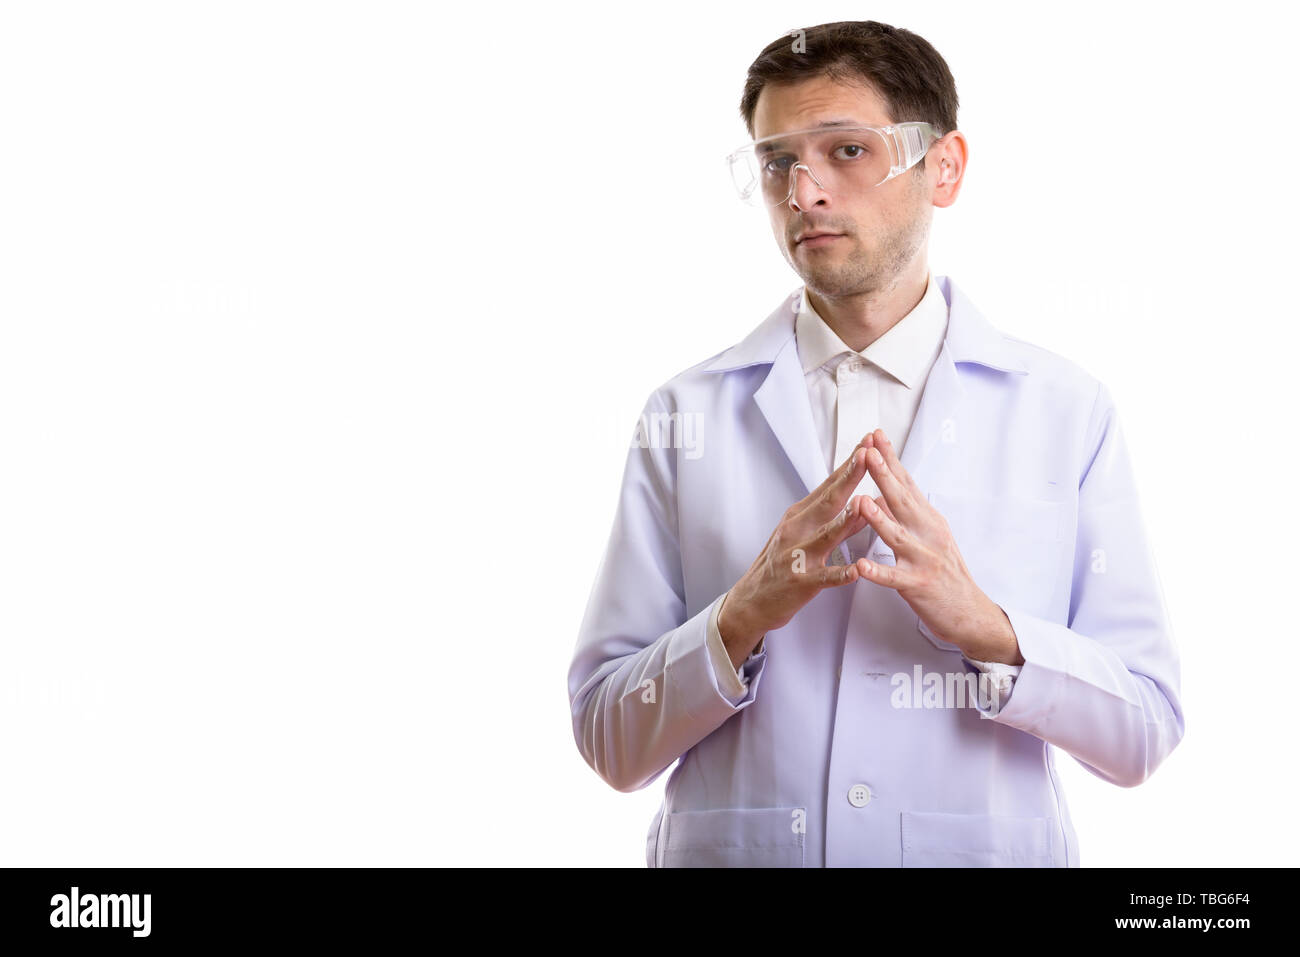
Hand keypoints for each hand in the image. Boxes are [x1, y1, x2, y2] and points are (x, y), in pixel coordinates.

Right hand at [717, 435, 877, 668]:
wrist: (751, 600)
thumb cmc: (782, 565)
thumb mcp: (806, 536)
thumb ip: (838, 521)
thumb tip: (867, 502)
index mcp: (799, 515)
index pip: (829, 485)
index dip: (848, 464)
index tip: (867, 443)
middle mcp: (796, 529)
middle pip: (828, 501)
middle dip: (849, 477)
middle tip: (868, 455)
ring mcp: (797, 555)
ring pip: (824, 535)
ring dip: (844, 520)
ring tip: (862, 505)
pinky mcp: (800, 582)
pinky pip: (824, 577)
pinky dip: (840, 574)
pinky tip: (855, 571)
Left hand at [851, 429, 1023, 664]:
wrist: (969, 611)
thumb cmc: (944, 572)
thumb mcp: (927, 536)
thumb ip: (904, 514)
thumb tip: (880, 493)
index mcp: (928, 519)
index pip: (906, 483)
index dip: (890, 459)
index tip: (875, 436)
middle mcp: (928, 533)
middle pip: (902, 500)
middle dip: (884, 475)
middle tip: (868, 452)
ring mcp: (923, 559)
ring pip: (897, 536)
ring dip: (878, 519)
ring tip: (861, 502)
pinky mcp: (917, 585)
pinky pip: (894, 578)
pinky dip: (878, 572)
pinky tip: (861, 566)